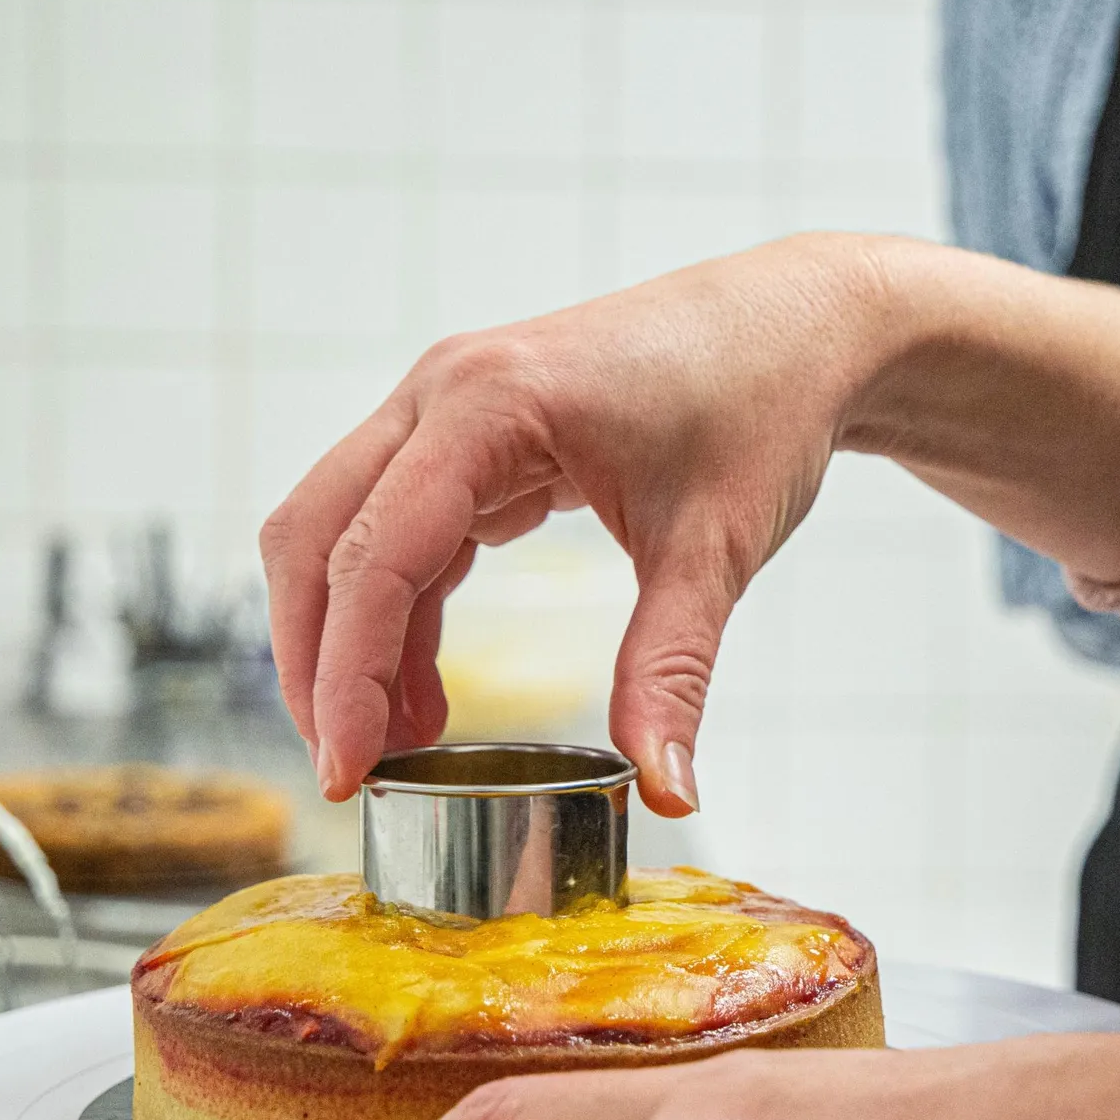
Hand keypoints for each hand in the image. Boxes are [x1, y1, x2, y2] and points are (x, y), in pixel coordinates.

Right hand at [261, 234, 897, 808]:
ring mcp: (452, 407)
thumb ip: (672, 672)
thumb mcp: (715, 549)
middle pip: (318, 537)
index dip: (348, 675)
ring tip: (401, 746)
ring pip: (345, 532)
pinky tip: (428, 691)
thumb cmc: (761, 402)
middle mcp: (446, 392)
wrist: (801, 326)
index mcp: (490, 404)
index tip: (353, 772)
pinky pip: (401, 529)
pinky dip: (400, 612)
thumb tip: (665, 792)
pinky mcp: (476, 434)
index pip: (375, 556)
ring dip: (352, 640)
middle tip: (351, 771)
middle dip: (318, 661)